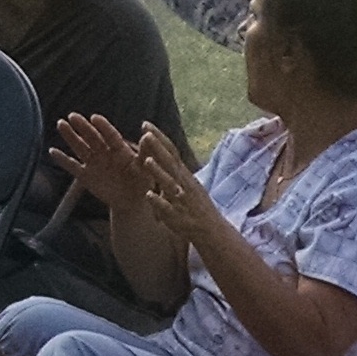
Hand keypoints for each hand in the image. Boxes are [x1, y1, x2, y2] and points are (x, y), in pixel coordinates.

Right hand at [50, 113, 149, 215]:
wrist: (132, 202)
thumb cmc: (142, 183)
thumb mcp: (147, 168)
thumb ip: (145, 152)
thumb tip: (147, 133)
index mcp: (120, 149)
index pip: (110, 135)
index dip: (103, 127)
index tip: (94, 117)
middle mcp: (105, 152)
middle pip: (92, 137)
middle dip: (82, 127)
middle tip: (72, 116)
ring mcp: (94, 163)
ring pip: (80, 147)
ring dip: (70, 137)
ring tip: (60, 124)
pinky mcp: (86, 176)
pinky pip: (73, 167)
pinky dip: (63, 160)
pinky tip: (53, 151)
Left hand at [137, 126, 221, 248]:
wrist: (211, 231)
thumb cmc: (194, 206)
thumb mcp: (185, 183)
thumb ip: (173, 170)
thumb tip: (160, 154)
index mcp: (183, 174)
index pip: (171, 151)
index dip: (159, 137)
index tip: (145, 124)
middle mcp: (183, 184)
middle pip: (170, 162)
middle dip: (158, 147)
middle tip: (145, 133)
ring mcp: (181, 200)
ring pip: (169, 184)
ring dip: (158, 172)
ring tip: (146, 160)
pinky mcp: (178, 218)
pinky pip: (167, 209)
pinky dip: (158, 202)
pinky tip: (148, 195)